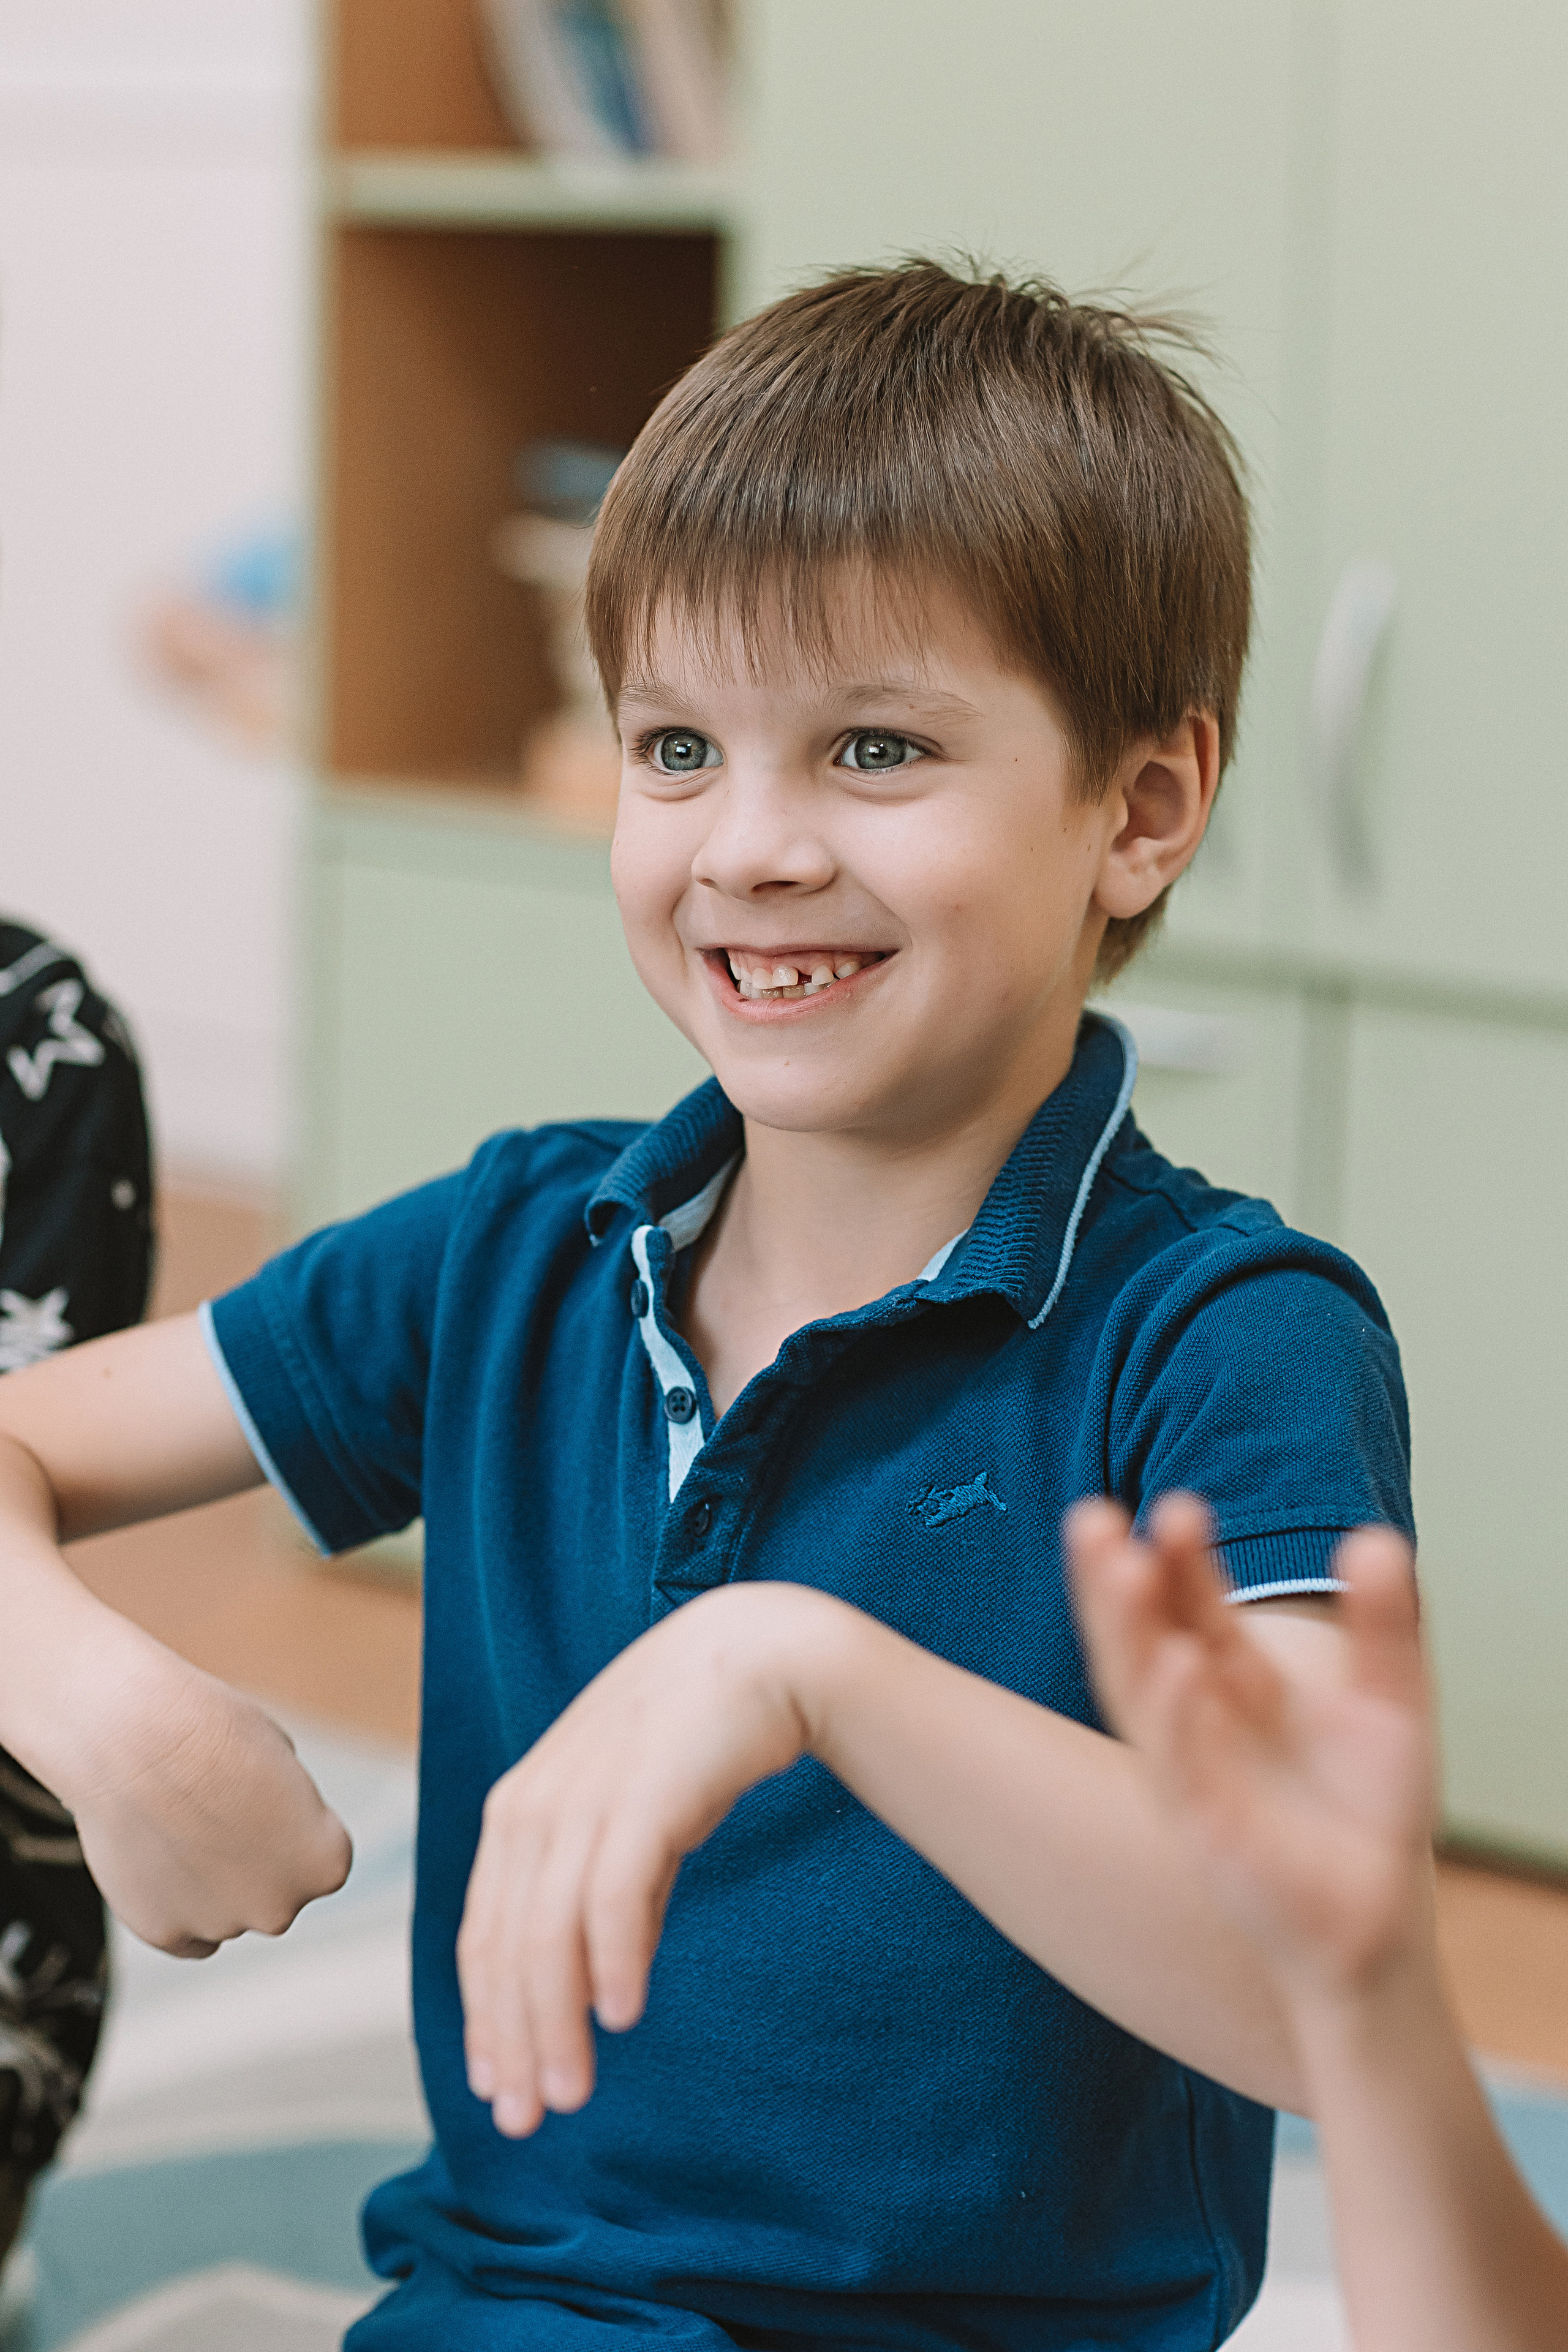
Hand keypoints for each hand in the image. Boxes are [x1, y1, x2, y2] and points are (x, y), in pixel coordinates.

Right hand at [52, 1625, 351, 1957]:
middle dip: (253, 1859)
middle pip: (274, 1890)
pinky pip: (184, 1935)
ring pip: (226, 1913)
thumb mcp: (282, 1763)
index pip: (317, 1853)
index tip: (258, 1786)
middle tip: (213, 1808)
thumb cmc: (214, 1733)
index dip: (287, 1816)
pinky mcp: (164, 1933)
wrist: (136, 1737)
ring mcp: (221, 1926)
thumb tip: (268, 1846)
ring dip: (211, 1883)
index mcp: (326, 1863)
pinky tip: (162, 1863)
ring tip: (175, 1824)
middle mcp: (281, 1908)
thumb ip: (286, 1818)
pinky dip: (176, 1909)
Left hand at [458, 1582, 848, 2135]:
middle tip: (528, 2119)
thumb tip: (602, 1988)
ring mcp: (585, 1799)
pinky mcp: (643, 1797)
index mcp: (518, 1809)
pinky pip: (615, 1895)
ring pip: (551, 1935)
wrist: (757, 1653)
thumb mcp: (631, 1818)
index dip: (487, 2018)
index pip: (485, 1934)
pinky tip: (621, 2016)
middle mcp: (535, 1805)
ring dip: (556, 2024)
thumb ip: (607, 1892)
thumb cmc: (692, 1738)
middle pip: (508, 1947)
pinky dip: (611, 1960)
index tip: (498, 2088)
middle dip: (513, 2040)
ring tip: (570, 2093)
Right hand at [1066, 1495, 1432, 1999]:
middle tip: (1096, 1518)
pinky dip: (1176, 1716)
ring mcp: (1193, 1774)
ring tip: (1122, 1566)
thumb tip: (1376, 1537)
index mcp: (1236, 1683)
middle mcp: (1199, 1720)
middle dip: (1115, 1582)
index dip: (1180, 1559)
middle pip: (1140, 1639)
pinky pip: (1181, 1767)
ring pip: (1139, 1695)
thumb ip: (1386, 1625)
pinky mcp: (1208, 1831)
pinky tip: (1177, 1663)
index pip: (1191, 1607)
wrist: (1375, 1925)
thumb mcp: (1392, 1701)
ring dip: (1125, 1632)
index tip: (1176, 1506)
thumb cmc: (1367, 1811)